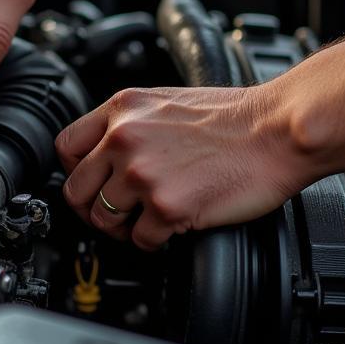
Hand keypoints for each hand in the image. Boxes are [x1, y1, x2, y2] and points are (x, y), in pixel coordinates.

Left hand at [56, 84, 303, 250]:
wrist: (279, 130)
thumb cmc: (236, 118)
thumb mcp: (167, 102)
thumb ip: (130, 124)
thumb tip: (107, 154)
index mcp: (122, 109)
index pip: (65, 148)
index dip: (75, 173)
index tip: (91, 184)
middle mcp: (125, 138)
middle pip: (76, 191)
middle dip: (93, 209)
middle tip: (116, 215)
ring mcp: (143, 174)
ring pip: (103, 220)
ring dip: (124, 228)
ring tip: (148, 220)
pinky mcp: (167, 207)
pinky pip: (140, 241)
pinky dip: (155, 241)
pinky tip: (173, 226)